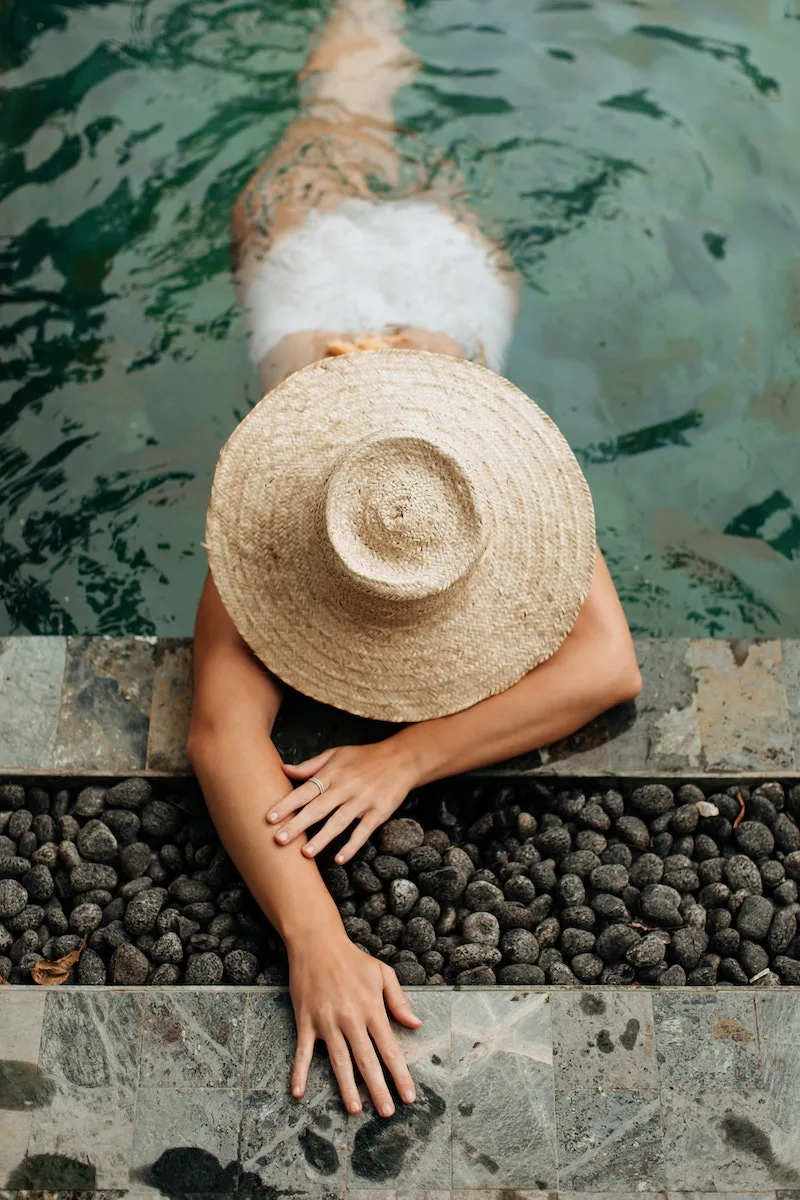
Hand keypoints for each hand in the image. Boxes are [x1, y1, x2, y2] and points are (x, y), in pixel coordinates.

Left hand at [267, 740, 416, 862]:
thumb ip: (310, 766)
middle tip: (278, 840)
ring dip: (322, 838)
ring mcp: (363, 800)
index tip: (269, 818)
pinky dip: (352, 845)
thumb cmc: (364, 757)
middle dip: (297, 824)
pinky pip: (363, 831)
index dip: (287, 804)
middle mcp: (346, 787)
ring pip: (339, 822)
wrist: (401, 759)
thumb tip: (283, 769)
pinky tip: (339, 859)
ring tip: (305, 854)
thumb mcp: (336, 754)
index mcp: (332, 773)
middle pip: (318, 808)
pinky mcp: (379, 812)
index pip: (305, 790)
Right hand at [289, 933, 421, 1115]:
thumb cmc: (353, 959)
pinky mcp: (306, 1021)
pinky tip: (298, 1092)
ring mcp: (327, 1021)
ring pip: (339, 1061)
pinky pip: (302, 1051)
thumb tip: (416, 1024)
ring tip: (355, 1109)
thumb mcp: (382, 973)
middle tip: (387, 1113)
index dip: (400, 1074)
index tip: (409, 1096)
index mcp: (371, 1008)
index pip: (389, 1048)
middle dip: (378, 1089)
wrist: (317, 943)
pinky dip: (299, 1072)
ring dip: (347, 1087)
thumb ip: (399, 1000)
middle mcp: (351, 1018)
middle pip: (366, 1061)